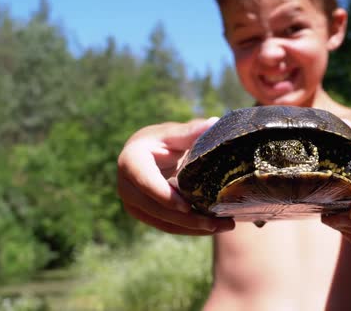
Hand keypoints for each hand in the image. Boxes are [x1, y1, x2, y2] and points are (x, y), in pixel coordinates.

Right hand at [117, 118, 234, 234]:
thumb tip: (213, 123)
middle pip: (156, 208)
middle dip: (187, 219)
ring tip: (224, 226)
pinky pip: (166, 226)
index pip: (145, 181)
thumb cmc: (163, 140)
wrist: (149, 154)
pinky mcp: (143, 214)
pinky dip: (189, 229)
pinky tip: (212, 226)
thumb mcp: (173, 134)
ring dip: (193, 228)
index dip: (165, 196)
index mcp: (130, 160)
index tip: (187, 207)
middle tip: (217, 222)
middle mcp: (125, 185)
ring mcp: (132, 203)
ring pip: (163, 221)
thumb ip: (190, 131)